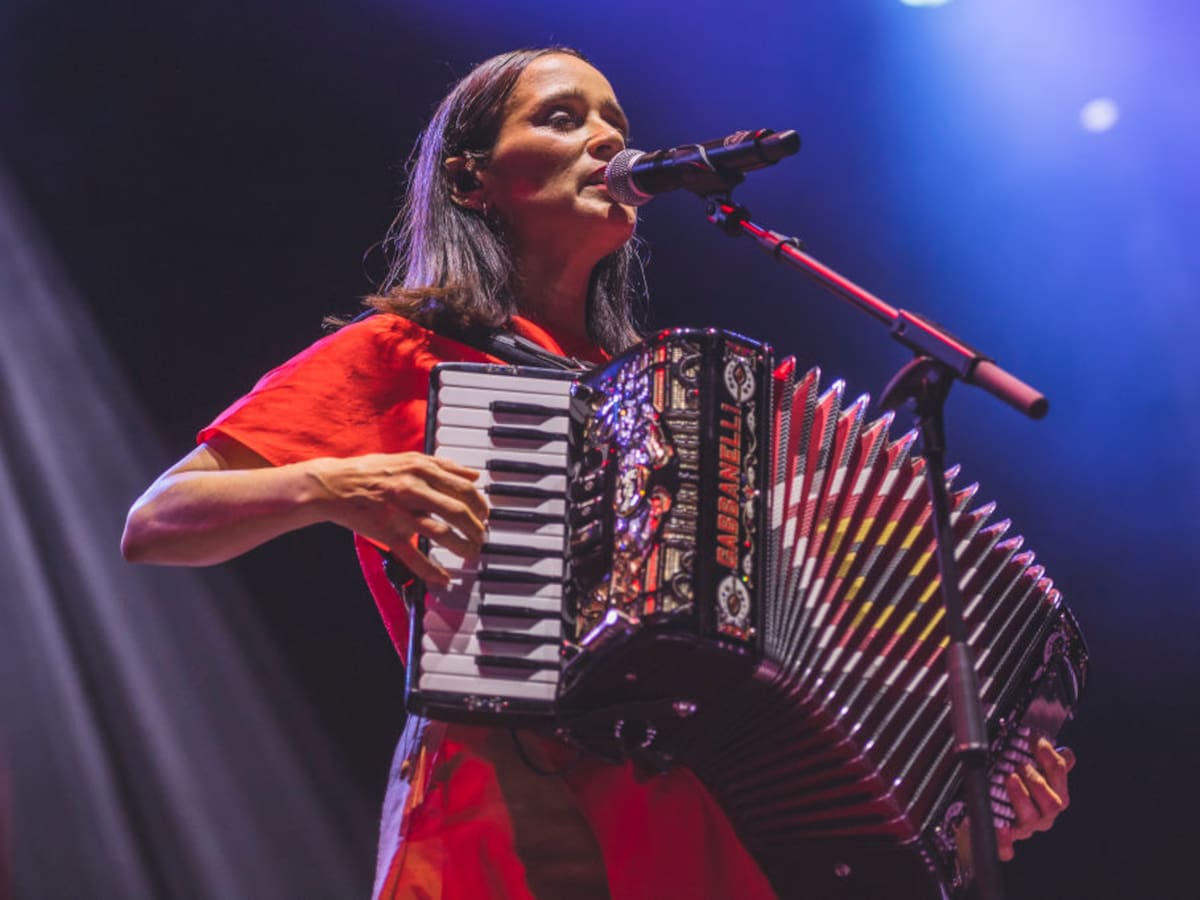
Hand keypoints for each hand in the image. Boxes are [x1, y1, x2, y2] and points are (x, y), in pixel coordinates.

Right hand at [312, 452, 488, 587]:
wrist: (333, 485)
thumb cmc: (373, 471)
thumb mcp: (409, 459)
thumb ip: (442, 466)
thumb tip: (473, 474)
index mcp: (421, 470)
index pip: (464, 487)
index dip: (481, 504)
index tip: (485, 514)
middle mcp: (413, 490)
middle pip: (458, 510)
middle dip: (477, 527)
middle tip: (482, 536)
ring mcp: (399, 513)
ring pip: (441, 533)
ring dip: (463, 546)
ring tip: (471, 553)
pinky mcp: (387, 534)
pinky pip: (413, 556)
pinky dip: (431, 570)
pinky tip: (444, 579)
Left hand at [996, 738, 1074, 859]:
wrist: (979, 820)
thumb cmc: (1006, 790)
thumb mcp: (1026, 772)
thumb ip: (1045, 761)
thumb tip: (1066, 752)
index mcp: (1051, 795)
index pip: (1059, 775)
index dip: (1048, 756)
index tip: (1033, 738)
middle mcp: (1042, 815)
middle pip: (1052, 803)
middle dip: (1037, 781)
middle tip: (1018, 764)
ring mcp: (1023, 830)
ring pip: (1031, 819)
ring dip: (1021, 797)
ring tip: (1008, 778)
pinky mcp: (1002, 843)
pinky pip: (1007, 848)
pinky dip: (1005, 840)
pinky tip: (1001, 828)